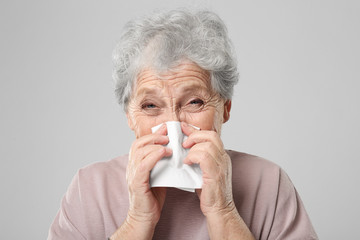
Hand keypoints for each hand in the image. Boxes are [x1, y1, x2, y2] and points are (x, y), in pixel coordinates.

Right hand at [115, 124, 171, 238]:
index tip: (165, 129)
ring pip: (139, 152)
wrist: (145, 217)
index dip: (152, 134)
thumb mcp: (158, 175)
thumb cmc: (152, 198)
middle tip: (167, 135)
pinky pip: (143, 166)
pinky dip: (153, 156)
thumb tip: (172, 151)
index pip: (140, 143)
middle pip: (138, 144)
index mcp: (136, 164)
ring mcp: (132, 175)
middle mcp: (131, 167)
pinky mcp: (136, 184)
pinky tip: (163, 152)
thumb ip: (161, 163)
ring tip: (168, 144)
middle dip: (154, 137)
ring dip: (155, 145)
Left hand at [181, 122, 233, 216]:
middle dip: (194, 135)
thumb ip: (199, 160)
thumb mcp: (205, 172)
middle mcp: (224, 159)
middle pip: (211, 135)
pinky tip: (187, 163)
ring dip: (192, 147)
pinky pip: (204, 157)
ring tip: (184, 155)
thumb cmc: (210, 194)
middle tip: (183, 142)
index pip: (212, 135)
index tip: (183, 127)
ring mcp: (221, 166)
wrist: (220, 211)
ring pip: (207, 145)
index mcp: (222, 157)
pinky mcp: (215, 174)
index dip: (196, 130)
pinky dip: (193, 156)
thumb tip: (186, 150)